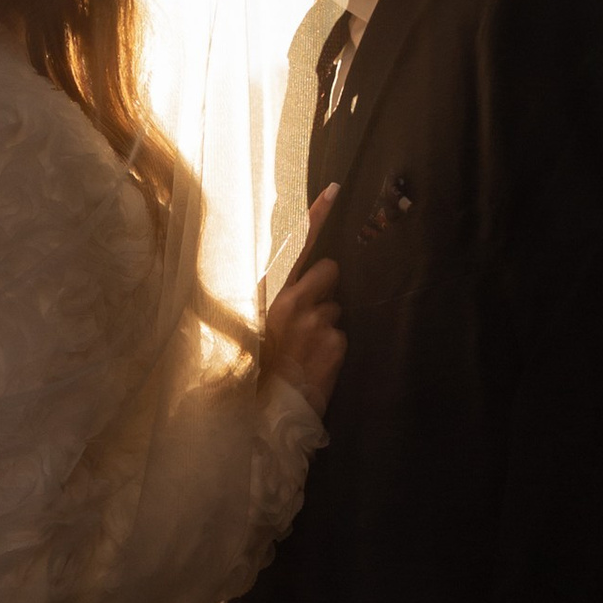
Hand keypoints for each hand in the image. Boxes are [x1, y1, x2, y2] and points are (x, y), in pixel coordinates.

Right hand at [263, 191, 344, 415]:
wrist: (270, 412)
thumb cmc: (260, 368)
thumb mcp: (258, 327)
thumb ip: (279, 299)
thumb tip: (301, 280)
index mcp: (277, 297)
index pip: (302, 247)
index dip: (319, 216)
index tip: (335, 190)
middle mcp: (298, 304)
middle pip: (330, 272)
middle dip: (326, 290)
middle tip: (310, 317)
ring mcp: (320, 324)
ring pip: (338, 310)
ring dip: (328, 325)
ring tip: (308, 349)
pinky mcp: (337, 345)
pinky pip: (344, 335)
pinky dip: (334, 348)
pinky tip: (317, 363)